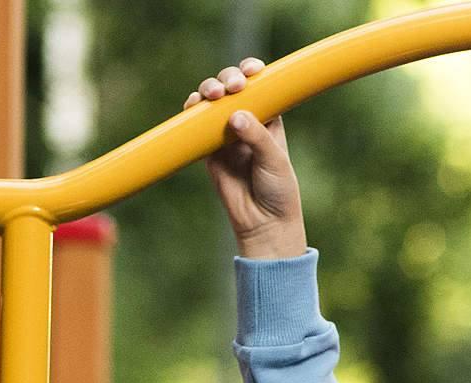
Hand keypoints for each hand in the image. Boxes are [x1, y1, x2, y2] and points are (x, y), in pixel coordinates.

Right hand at [187, 60, 307, 260]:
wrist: (263, 224)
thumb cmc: (277, 191)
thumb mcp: (274, 161)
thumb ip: (257, 137)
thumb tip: (235, 116)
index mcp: (269, 118)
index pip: (259, 86)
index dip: (252, 72)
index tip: (251, 71)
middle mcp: (246, 120)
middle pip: (232, 87)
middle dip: (228, 79)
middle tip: (231, 88)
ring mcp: (225, 132)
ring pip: (212, 100)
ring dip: (208, 90)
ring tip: (213, 96)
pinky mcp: (209, 148)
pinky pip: (196, 123)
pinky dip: (192, 110)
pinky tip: (193, 105)